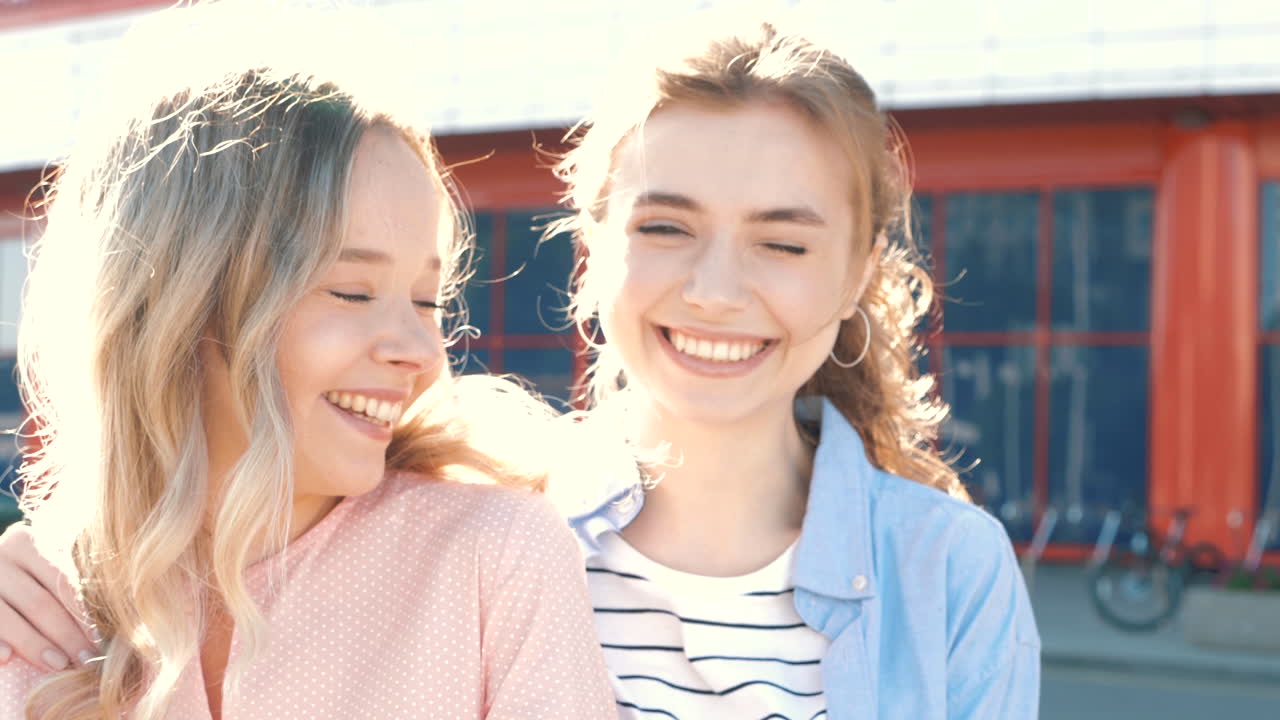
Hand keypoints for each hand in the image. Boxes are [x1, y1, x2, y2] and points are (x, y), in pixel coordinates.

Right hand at [0, 524, 95, 670]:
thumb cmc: (34, 569)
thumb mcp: (52, 561)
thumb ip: (76, 577)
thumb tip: (120, 612)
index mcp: (30, 541)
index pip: (65, 582)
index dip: (85, 614)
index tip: (104, 639)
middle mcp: (2, 554)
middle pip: (40, 603)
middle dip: (67, 635)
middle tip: (88, 659)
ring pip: (10, 617)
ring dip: (36, 645)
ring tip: (60, 665)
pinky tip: (8, 659)